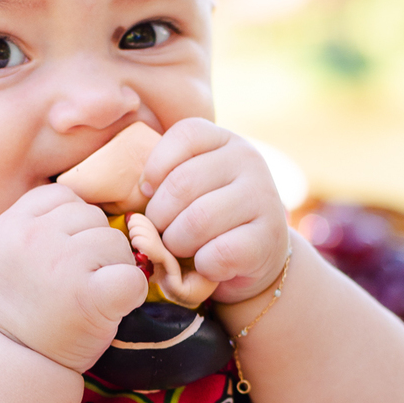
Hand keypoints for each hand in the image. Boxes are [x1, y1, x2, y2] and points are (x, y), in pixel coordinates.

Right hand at [0, 183, 147, 373]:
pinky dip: (133, 294)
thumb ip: (35, 224)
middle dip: (96, 247)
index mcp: (9, 224)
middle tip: (78, 283)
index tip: (64, 259)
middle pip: (93, 215)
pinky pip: (133, 275)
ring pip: (116, 242)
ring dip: (114, 268)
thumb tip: (88, 204)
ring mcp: (63, 263)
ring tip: (90, 297)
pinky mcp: (90, 295)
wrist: (14, 364)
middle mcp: (33, 237)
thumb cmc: (19, 311)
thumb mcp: (6, 255)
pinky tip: (113, 308)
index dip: (74, 225)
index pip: (62, 196)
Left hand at [139, 119, 289, 304]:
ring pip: (198, 221)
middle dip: (160, 219)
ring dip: (178, 245)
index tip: (148, 195)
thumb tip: (135, 198)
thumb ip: (164, 180)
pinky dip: (202, 266)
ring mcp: (262, 196)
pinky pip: (218, 253)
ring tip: (182, 250)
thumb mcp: (188, 188)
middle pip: (182, 185)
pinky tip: (208, 265)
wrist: (255, 258)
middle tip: (163, 234)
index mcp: (223, 139)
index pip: (183, 136)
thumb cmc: (206, 220)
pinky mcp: (268, 237)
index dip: (155, 169)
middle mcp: (247, 159)